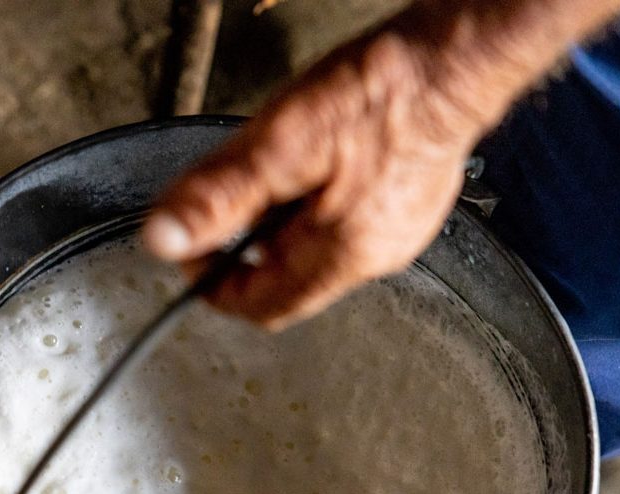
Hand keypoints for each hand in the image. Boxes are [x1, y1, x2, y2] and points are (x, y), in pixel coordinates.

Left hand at [142, 27, 481, 328]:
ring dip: (279, 231)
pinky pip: (345, 231)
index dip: (214, 287)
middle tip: (228, 208)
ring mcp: (396, 237)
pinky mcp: (407, 211)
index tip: (192, 253)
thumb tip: (166, 238)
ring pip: (314, 259)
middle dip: (246, 255)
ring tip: (274, 178)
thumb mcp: (281, 144)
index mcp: (340, 256)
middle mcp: (373, 258)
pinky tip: (316, 173)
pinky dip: (314, 214)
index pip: (259, 306)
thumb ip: (219, 196)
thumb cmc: (382, 94)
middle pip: (286, 286)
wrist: (452, 61)